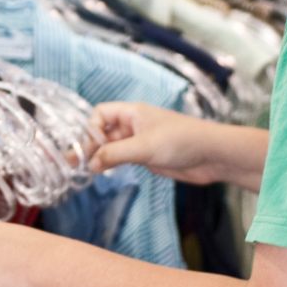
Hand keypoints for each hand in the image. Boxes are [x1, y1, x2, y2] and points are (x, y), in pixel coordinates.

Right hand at [87, 102, 218, 182]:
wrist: (212, 155)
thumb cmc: (182, 141)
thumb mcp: (144, 147)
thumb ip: (115, 154)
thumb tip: (91, 163)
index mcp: (132, 113)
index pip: (100, 114)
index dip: (91, 129)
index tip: (89, 148)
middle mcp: (133, 125)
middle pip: (103, 131)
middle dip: (89, 145)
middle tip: (74, 163)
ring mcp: (139, 141)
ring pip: (111, 146)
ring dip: (98, 157)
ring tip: (82, 171)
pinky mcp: (146, 157)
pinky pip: (122, 158)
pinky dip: (110, 164)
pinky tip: (102, 172)